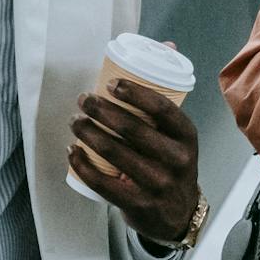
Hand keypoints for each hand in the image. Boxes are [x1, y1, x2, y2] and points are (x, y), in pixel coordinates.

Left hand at [69, 78, 202, 247]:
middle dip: (101, 110)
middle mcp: (176, 159)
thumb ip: (168, 94)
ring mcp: (158, 184)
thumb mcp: (179, 134)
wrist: (179, 214)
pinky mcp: (138, 204)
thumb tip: (167, 44)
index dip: (135, 93)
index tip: (110, 84)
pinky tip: (72, 151)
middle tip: (83, 100)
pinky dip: (83, 165)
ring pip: (115, 153)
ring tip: (75, 121)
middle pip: (132, 129)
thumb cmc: (172, 164)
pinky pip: (104, 183)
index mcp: (187, 135)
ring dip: (88, 133)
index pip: (163, 108)